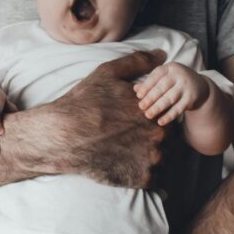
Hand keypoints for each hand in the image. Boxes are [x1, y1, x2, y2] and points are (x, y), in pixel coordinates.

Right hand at [47, 50, 167, 187]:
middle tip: (132, 136)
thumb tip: (162, 54)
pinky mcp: (141, 179)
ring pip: (165, 159)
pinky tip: (128, 164)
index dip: (156, 117)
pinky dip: (146, 173)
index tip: (138, 119)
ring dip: (153, 156)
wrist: (63, 135)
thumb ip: (139, 62)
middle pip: (170, 138)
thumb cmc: (85, 102)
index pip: (170, 115)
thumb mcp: (109, 72)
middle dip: (155, 137)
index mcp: (155, 110)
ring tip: (130, 151)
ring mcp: (152, 159)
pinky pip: (157, 179)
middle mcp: (159, 135)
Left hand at [134, 63, 210, 125]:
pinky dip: (169, 116)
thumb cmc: (175, 81)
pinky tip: (160, 121)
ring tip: (148, 115)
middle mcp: (179, 75)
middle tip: (141, 107)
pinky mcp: (191, 98)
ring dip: (158, 108)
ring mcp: (186, 86)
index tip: (138, 95)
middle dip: (151, 98)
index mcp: (170, 68)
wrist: (199, 86)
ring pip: (170, 98)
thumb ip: (150, 83)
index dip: (147, 85)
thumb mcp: (164, 78)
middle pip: (163, 87)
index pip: (157, 75)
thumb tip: (135, 89)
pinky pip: (178, 108)